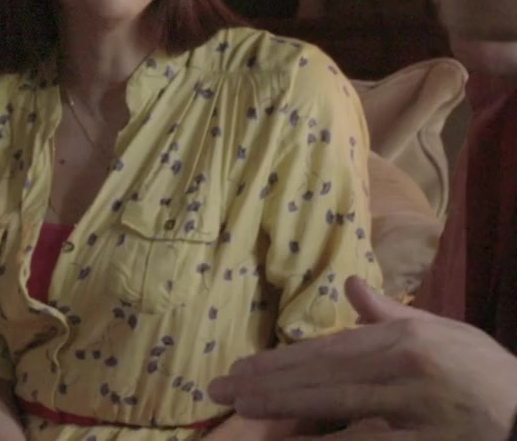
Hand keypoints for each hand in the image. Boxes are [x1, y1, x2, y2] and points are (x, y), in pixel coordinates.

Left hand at [209, 276, 516, 439]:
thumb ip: (390, 315)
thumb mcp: (444, 334)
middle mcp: (406, 366)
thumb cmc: (486, 375)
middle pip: (323, 374)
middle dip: (268, 381)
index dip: (281, 360)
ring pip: (339, 404)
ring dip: (286, 406)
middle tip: (221, 389)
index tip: (241, 369)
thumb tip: (351, 283)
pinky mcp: (428, 440)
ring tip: (244, 409)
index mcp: (405, 338)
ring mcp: (417, 405)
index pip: (329, 349)